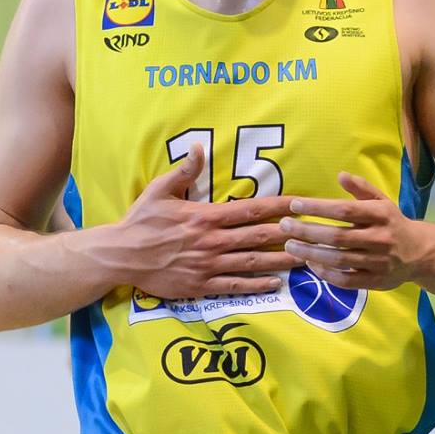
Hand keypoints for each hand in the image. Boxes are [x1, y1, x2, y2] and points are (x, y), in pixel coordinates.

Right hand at [108, 149, 295, 297]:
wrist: (120, 256)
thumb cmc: (139, 222)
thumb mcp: (159, 191)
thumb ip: (184, 171)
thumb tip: (198, 147)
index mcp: (206, 216)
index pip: (252, 209)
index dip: (280, 207)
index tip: (301, 204)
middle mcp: (212, 241)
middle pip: (259, 236)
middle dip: (288, 234)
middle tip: (314, 233)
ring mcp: (208, 265)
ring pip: (252, 263)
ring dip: (280, 260)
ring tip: (304, 258)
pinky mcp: (201, 285)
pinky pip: (234, 286)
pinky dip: (256, 286)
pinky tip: (275, 284)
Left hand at [278, 172, 427, 290]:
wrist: (421, 253)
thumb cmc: (392, 223)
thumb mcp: (382, 202)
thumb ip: (361, 189)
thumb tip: (340, 175)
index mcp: (381, 214)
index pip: (344, 210)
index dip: (318, 208)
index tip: (295, 205)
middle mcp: (381, 238)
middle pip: (337, 236)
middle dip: (307, 232)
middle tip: (284, 227)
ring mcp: (379, 262)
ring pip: (339, 259)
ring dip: (311, 253)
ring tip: (290, 246)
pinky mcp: (376, 281)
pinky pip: (346, 280)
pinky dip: (325, 273)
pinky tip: (310, 264)